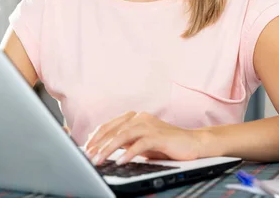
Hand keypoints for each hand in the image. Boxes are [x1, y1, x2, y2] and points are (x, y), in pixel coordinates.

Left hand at [84, 111, 205, 165]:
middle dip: (99, 144)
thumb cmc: (166, 145)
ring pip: (124, 135)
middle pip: (114, 129)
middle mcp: (141, 118)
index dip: (96, 137)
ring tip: (99, 160)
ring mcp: (150, 125)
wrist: (193, 144)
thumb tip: (101, 146)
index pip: (110, 125)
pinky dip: (129, 152)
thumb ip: (124, 141)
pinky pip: (141, 144)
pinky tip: (121, 161)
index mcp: (135, 118)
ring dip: (109, 148)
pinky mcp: (159, 136)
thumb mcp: (140, 143)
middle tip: (88, 156)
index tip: (86, 149)